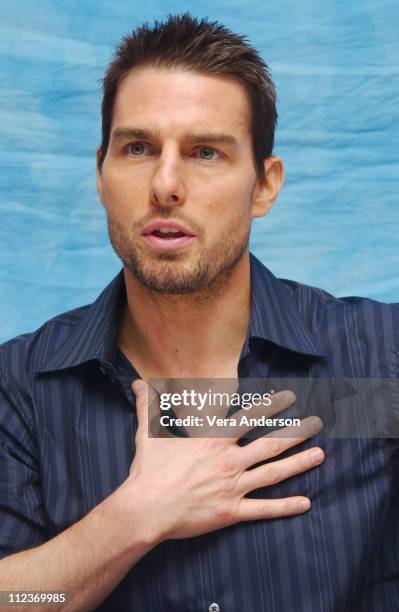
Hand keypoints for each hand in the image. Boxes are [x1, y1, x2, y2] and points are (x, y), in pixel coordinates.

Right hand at [124, 379, 323, 541]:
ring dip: (299, 463)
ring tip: (320, 454)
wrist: (146, 508)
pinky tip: (305, 503)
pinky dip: (285, 507)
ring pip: (273, 472)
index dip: (270, 404)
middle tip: (317, 422)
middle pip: (270, 442)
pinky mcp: (231, 512)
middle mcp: (228, 460)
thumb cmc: (149, 470)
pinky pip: (263, 509)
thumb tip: (138, 383)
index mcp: (213, 440)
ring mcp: (232, 487)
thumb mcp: (149, 432)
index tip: (289, 396)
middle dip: (296, 431)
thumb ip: (150, 405)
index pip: (247, 416)